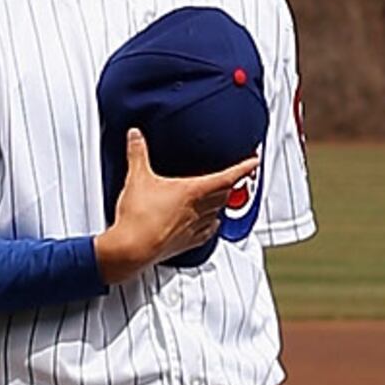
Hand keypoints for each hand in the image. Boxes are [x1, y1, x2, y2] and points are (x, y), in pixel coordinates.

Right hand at [98, 128, 246, 281]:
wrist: (131, 249)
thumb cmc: (138, 217)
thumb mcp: (137, 178)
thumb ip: (138, 153)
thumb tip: (136, 136)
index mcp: (192, 191)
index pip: (226, 177)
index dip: (242, 168)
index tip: (253, 162)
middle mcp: (198, 210)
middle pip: (225, 195)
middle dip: (233, 185)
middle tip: (238, 178)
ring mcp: (193, 228)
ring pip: (217, 213)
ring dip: (223, 204)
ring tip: (225, 197)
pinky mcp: (185, 243)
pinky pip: (206, 233)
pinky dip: (212, 226)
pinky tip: (210, 224)